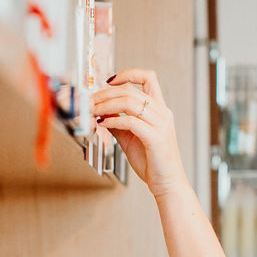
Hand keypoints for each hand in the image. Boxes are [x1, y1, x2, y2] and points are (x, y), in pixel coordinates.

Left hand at [93, 69, 190, 198]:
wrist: (167, 183)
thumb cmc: (152, 162)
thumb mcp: (130, 137)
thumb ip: (118, 122)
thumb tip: (101, 112)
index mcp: (159, 109)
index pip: (148, 78)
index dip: (128, 73)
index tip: (109, 80)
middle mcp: (162, 113)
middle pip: (130, 90)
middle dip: (105, 94)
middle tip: (90, 101)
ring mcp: (160, 124)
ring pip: (129, 102)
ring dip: (106, 105)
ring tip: (93, 112)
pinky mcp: (156, 137)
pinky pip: (130, 121)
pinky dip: (112, 121)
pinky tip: (102, 125)